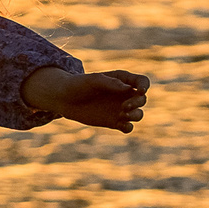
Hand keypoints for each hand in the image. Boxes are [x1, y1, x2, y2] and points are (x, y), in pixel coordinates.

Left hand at [23, 67, 149, 132]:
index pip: (142, 81)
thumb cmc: (78, 85)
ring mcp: (120, 109)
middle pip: (142, 99)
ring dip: (135, 116)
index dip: (144, 86)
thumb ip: (110, 83)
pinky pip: (128, 127)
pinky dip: (128, 127)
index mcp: (121, 80)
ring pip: (138, 114)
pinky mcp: (114, 122)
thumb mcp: (93, 81)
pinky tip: (122, 126)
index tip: (140, 91)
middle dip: (137, 103)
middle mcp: (123, 95)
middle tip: (124, 107)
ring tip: (122, 115)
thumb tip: (128, 89)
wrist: (64, 99)